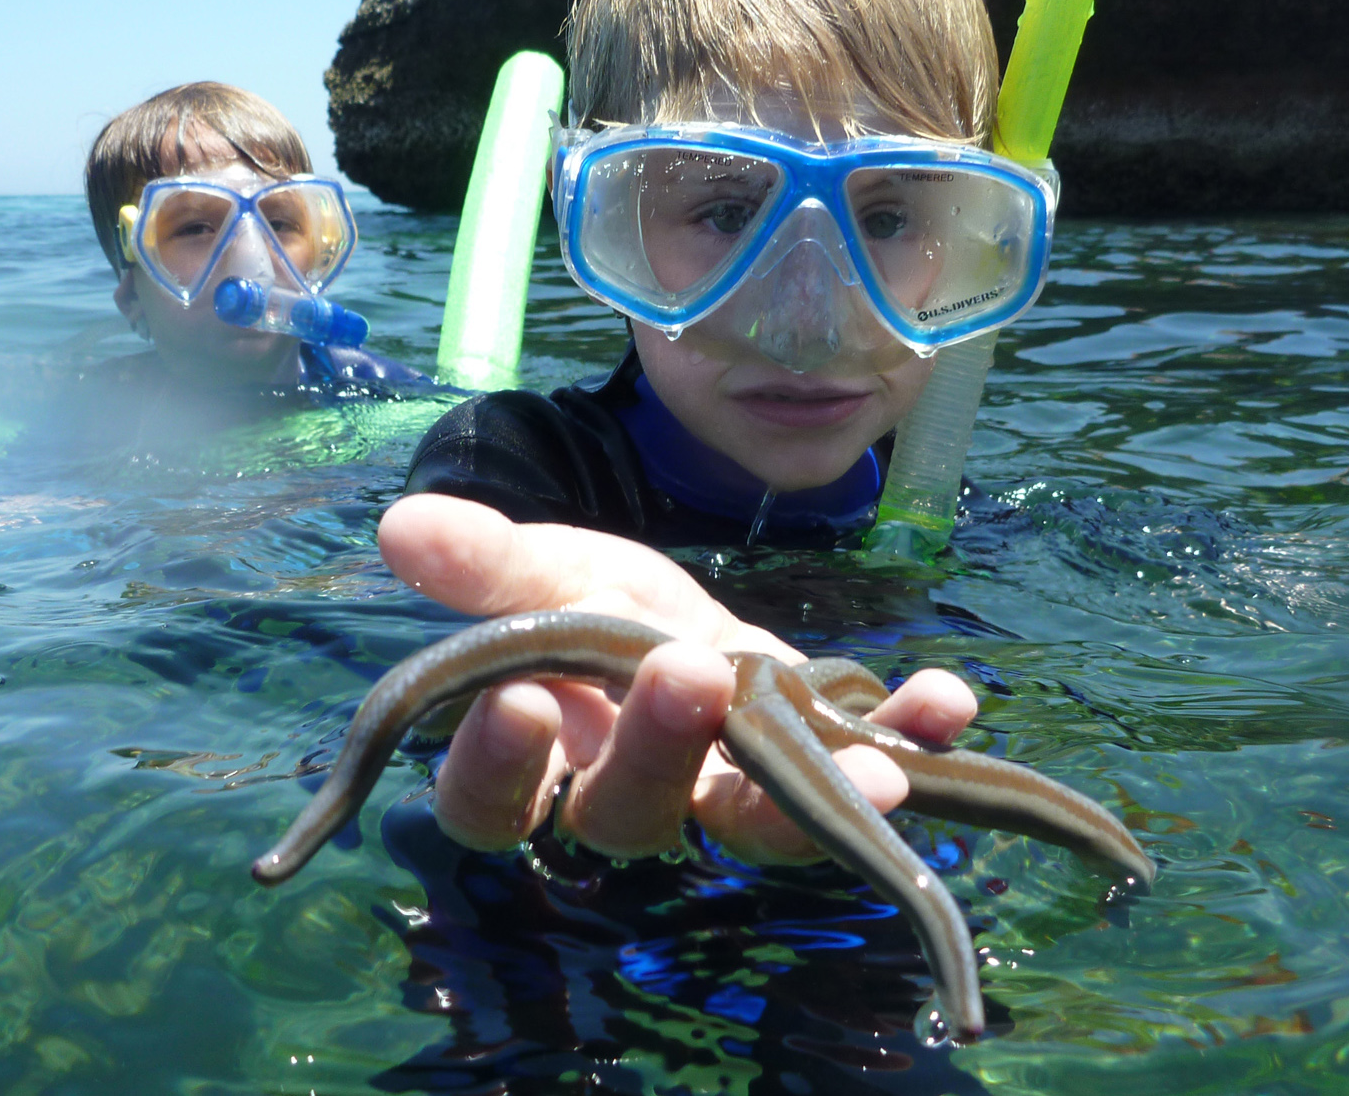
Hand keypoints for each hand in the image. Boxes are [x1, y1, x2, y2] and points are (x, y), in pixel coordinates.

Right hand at [376, 493, 979, 863]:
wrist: (689, 620)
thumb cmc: (596, 615)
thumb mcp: (547, 572)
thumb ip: (484, 563)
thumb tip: (402, 522)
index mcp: (540, 762)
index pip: (493, 803)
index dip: (502, 766)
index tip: (525, 698)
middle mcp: (631, 804)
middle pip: (630, 814)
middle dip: (663, 748)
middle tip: (692, 673)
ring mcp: (726, 801)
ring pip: (751, 827)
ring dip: (814, 799)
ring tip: (876, 769)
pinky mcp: (812, 777)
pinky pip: (863, 773)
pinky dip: (907, 737)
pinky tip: (946, 699)